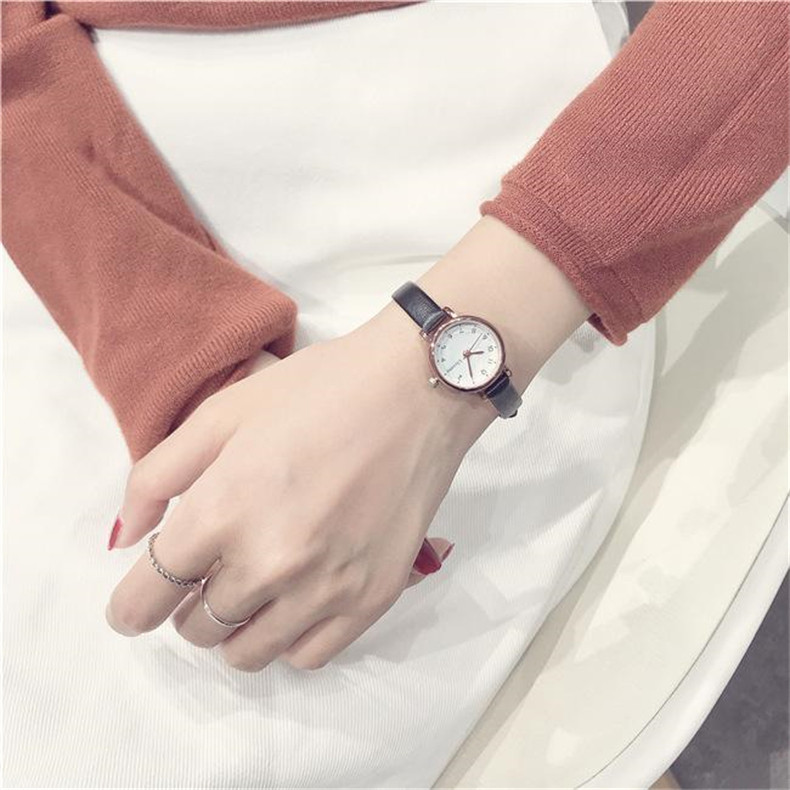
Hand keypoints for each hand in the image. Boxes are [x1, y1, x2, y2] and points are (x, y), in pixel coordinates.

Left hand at [105, 306, 491, 670]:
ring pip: (247, 653)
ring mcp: (325, 587)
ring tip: (250, 588)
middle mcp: (269, 561)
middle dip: (187, 605)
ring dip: (233, 628)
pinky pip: (308, 656)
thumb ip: (157, 475)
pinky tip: (294, 599)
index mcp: (222, 509)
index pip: (147, 597)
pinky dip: (287, 637)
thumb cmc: (318, 391)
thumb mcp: (223, 412)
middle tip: (208, 569)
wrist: (416, 389)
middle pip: (195, 628)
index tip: (136, 605)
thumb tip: (128, 537)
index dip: (130, 608)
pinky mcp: (372, 598)